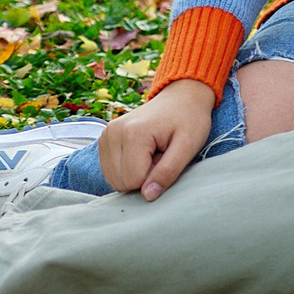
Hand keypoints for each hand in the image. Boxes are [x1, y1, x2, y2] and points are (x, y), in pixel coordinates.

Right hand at [97, 79, 215, 199]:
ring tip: (153, 153)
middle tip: (161, 155)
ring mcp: (105, 136)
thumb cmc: (189, 120)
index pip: (133, 180)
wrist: (181, 97)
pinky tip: (143, 153)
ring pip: (113, 179)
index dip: (154, 177)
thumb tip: (148, 196)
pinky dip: (128, 168)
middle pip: (121, 182)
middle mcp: (112, 133)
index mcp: (133, 133)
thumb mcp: (189, 146)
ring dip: (136, 173)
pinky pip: (111, 171)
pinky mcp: (104, 140)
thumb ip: (168, 171)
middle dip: (144, 176)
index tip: (167, 158)